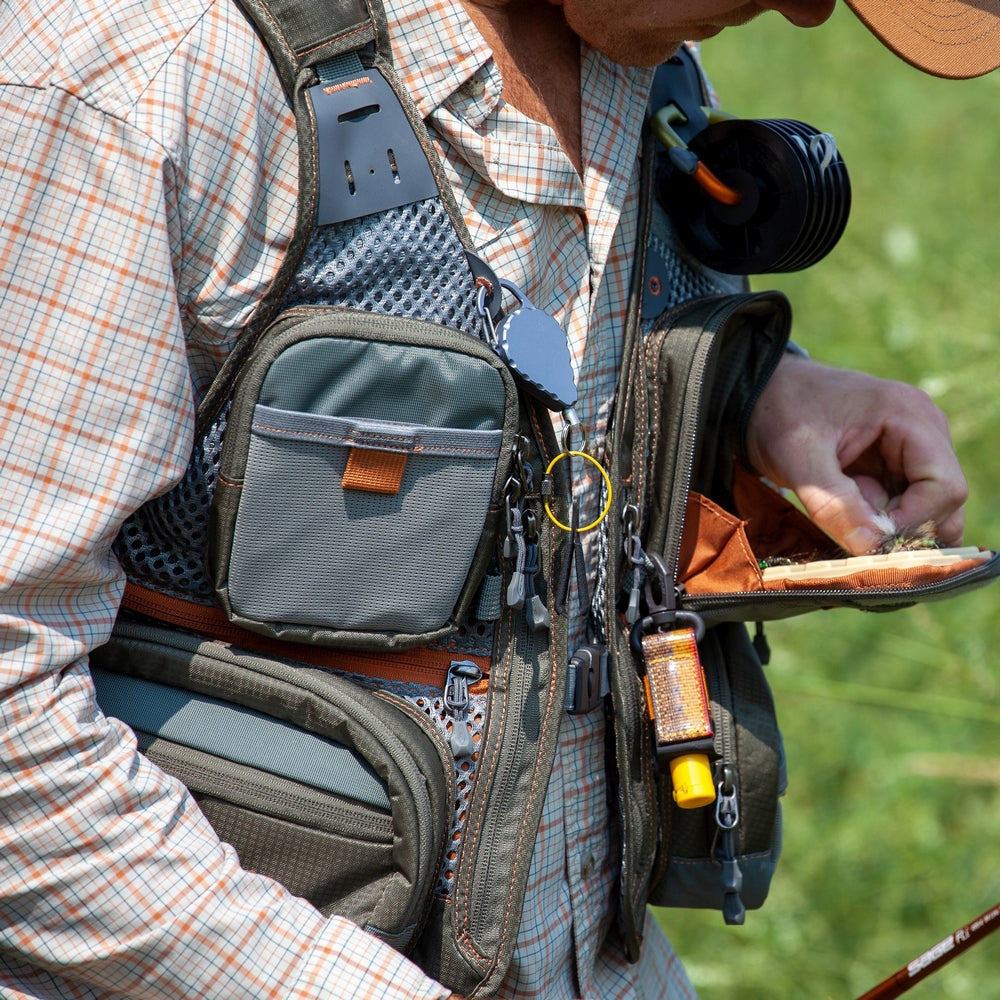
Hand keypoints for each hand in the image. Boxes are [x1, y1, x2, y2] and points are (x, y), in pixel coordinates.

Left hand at [746, 355, 967, 553]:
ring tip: (845, 504)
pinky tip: (845, 500)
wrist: (758, 394)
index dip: (912, 521)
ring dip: (888, 522)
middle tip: (854, 525)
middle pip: (945, 501)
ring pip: (927, 509)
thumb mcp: (798, 458)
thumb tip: (871, 548)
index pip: (944, 486)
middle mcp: (924, 429)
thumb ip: (834, 503)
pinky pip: (903, 504)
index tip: (869, 536)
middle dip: (903, 526)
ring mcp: (912, 447)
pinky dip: (878, 517)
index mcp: (909, 415)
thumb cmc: (778, 413)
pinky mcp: (895, 464)